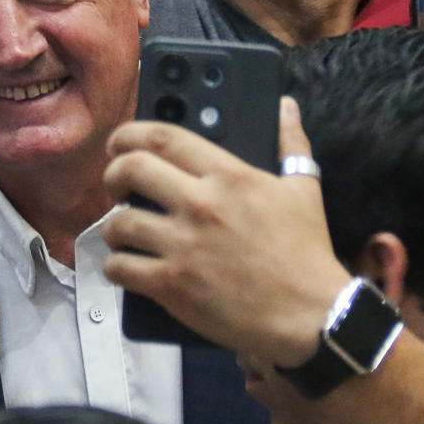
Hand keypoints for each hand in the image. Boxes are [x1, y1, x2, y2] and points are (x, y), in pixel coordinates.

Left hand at [102, 98, 352, 366]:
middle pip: (130, 170)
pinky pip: (120, 268)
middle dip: (113, 175)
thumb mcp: (304, 190)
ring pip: (118, 223)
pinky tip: (124, 266)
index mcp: (229, 176)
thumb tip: (285, 106)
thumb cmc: (306, 253)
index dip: (130, 135)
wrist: (311, 316)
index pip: (164, 137)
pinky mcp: (172, 285)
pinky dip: (115, 266)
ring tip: (122, 231)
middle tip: (117, 186)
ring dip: (113, 226)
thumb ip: (291, 145)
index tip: (119, 144)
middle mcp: (200, 204)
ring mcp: (183, 246)